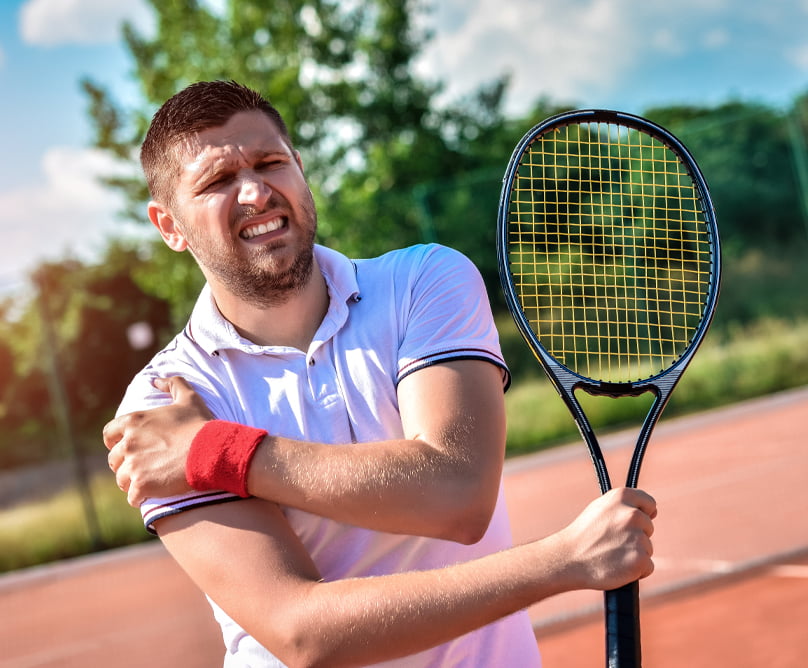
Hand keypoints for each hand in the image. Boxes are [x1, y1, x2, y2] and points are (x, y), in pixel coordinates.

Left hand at [103, 376, 213, 505]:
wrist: (212, 450)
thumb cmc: (201, 424)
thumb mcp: (188, 398)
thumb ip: (171, 384)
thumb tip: (155, 380)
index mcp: (134, 421)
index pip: (108, 434)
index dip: (116, 442)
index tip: (129, 448)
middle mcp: (129, 443)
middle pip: (114, 459)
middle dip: (125, 464)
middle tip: (142, 468)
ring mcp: (133, 465)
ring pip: (122, 479)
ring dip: (132, 482)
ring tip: (149, 483)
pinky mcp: (141, 485)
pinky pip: (132, 497)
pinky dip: (140, 498)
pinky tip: (153, 495)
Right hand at [557, 487, 656, 591]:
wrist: (569, 559)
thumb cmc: (583, 535)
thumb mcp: (600, 508)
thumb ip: (624, 505)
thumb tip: (651, 509)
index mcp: (622, 496)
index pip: (649, 503)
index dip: (643, 513)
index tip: (633, 523)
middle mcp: (632, 514)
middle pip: (648, 527)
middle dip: (636, 535)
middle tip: (612, 541)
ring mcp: (637, 537)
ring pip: (647, 548)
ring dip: (634, 553)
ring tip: (612, 554)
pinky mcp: (640, 559)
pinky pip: (647, 566)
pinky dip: (636, 570)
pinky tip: (618, 567)